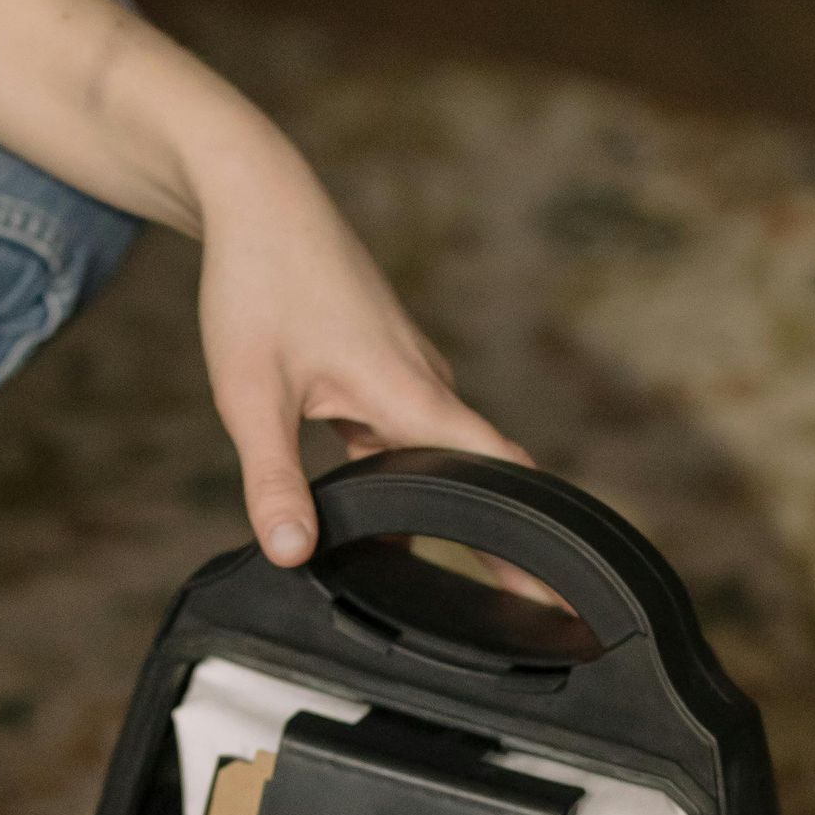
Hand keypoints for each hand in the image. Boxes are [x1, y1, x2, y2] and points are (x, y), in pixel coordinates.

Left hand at [192, 121, 531, 568]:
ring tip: (451, 586)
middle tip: (527, 616)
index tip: (565, 593)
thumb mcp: (249, 395)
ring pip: (437, 457)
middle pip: (479, 475)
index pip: (499, 474)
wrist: (259, 197)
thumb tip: (291, 553)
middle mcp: (425, 383)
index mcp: (410, 393)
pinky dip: (399, 475)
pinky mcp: (383, 371)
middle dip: (498, 543)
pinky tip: (373, 516)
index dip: (531, 539)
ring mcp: (407, 375)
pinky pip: (405, 437)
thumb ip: (272, 479)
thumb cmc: (258, 283)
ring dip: (441, 509)